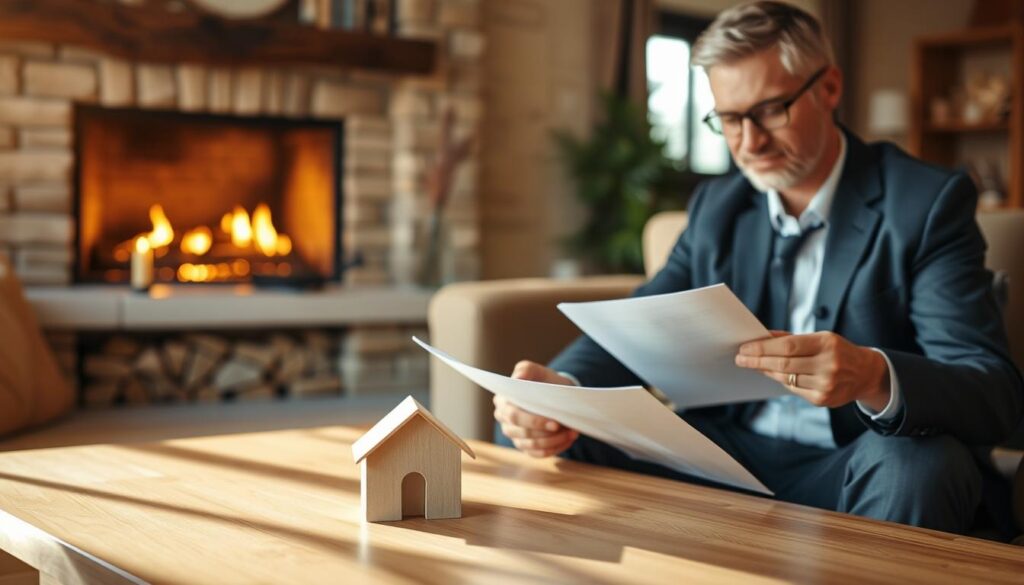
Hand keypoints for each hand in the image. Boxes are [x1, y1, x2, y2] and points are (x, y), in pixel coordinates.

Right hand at [493, 360, 579, 457]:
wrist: (556, 394)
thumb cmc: (544, 381)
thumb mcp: (537, 371)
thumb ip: (525, 369)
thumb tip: (517, 378)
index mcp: (503, 401)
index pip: (514, 416)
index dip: (534, 422)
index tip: (555, 423)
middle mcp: (505, 421)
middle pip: (523, 433)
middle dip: (547, 433)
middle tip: (568, 429)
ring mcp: (514, 435)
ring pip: (532, 445)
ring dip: (554, 441)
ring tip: (572, 433)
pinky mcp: (525, 447)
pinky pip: (538, 454)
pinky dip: (555, 448)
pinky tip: (568, 440)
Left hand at [734, 331, 890, 410]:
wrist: (865, 373)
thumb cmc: (837, 351)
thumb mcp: (820, 338)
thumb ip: (791, 338)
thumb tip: (761, 338)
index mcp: (827, 343)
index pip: (787, 346)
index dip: (762, 348)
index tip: (745, 348)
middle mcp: (828, 365)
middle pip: (783, 364)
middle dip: (757, 361)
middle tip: (740, 358)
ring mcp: (826, 384)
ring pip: (786, 378)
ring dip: (765, 371)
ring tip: (752, 364)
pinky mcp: (823, 400)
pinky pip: (793, 389)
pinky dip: (780, 380)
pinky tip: (771, 374)